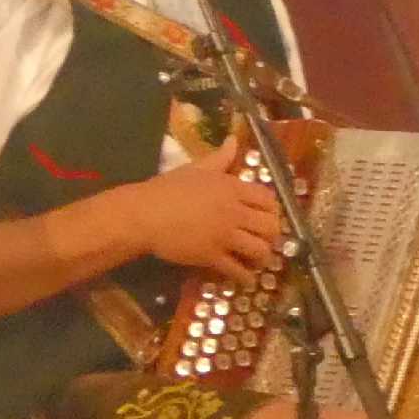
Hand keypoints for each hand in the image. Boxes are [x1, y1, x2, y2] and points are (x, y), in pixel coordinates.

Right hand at [116, 140, 284, 283]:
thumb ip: (220, 157)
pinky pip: (237, 270)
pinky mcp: (212, 256)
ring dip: (262, 257)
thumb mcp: (197, 168)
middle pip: (270, 226)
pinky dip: (245, 277)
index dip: (273, 210)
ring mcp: (224, 235)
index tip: (267, 216)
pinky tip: (245, 279)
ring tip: (257, 260)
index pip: (268, 199)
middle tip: (265, 239)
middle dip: (272, 235)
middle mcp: (234, 212)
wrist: (145, 214)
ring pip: (259, 249)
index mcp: (232, 188)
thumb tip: (233, 140)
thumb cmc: (167, 189)